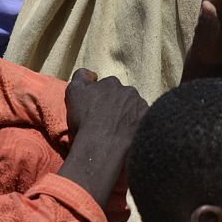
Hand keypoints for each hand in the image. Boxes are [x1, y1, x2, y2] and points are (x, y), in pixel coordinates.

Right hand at [61, 70, 147, 204]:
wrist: (102, 147)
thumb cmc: (85, 121)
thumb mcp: (74, 94)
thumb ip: (81, 77)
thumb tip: (91, 74)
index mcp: (110, 83)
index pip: (107, 86)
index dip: (101, 98)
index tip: (97, 109)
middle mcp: (128, 90)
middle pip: (122, 96)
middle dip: (117, 104)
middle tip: (108, 120)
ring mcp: (140, 104)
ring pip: (134, 107)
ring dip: (128, 114)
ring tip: (118, 130)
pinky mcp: (148, 119)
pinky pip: (143, 120)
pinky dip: (137, 125)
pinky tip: (129, 135)